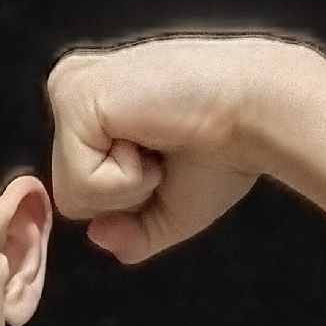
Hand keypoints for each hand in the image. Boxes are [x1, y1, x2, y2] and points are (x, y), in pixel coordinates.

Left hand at [46, 35, 295, 263]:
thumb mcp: (170, 208)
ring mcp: (70, 90)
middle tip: (165, 149)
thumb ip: (130, 233)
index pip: (80, 190)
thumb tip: (97, 235)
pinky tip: (152, 133)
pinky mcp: (74, 96)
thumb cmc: (225, 150)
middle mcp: (74, 91)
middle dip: (126, 195)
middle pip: (69, 196)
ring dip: (128, 185)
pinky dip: (126, 178)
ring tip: (160, 139)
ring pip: (71, 192)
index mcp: (92, 109)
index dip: (130, 196)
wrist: (256, 113)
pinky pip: (81, 181)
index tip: (168, 154)